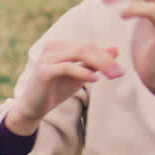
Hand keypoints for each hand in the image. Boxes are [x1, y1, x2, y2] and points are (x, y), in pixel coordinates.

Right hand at [6, 41, 122, 134]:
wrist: (34, 107)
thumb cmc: (56, 90)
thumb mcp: (79, 75)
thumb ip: (95, 63)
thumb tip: (116, 50)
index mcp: (60, 46)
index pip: (89, 46)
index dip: (106, 57)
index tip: (121, 70)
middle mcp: (52, 47)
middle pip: (85, 48)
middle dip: (105, 60)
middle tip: (119, 73)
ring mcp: (47, 58)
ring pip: (78, 53)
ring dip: (99, 64)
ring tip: (112, 76)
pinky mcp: (44, 71)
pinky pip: (68, 67)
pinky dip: (83, 72)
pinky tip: (95, 80)